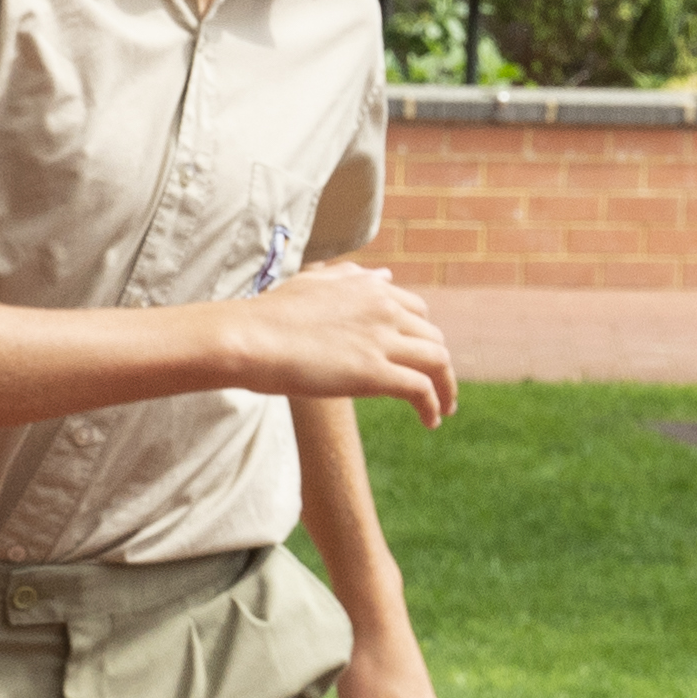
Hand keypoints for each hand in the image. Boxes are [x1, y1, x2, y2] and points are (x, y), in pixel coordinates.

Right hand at [215, 261, 459, 419]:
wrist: (249, 338)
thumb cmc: (269, 314)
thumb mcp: (315, 282)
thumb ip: (352, 278)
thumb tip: (386, 275)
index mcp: (369, 287)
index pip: (417, 310)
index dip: (423, 337)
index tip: (420, 358)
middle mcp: (384, 308)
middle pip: (433, 337)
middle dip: (440, 363)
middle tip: (436, 387)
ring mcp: (381, 340)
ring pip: (438, 362)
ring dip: (446, 388)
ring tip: (443, 410)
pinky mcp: (375, 373)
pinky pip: (421, 389)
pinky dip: (433, 406)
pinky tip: (429, 422)